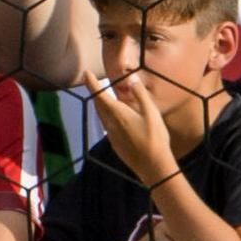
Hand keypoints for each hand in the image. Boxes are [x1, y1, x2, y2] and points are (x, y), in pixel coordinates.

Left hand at [92, 71, 178, 187]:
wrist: (153, 166)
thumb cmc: (155, 137)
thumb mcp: (151, 112)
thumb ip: (140, 95)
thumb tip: (131, 80)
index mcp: (118, 114)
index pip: (100, 95)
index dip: (92, 83)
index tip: (86, 73)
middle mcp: (111, 124)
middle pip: (98, 106)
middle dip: (95, 93)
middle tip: (94, 83)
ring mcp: (112, 136)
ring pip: (102, 117)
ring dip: (101, 106)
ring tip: (104, 99)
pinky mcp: (115, 145)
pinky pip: (107, 126)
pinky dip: (108, 117)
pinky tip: (116, 118)